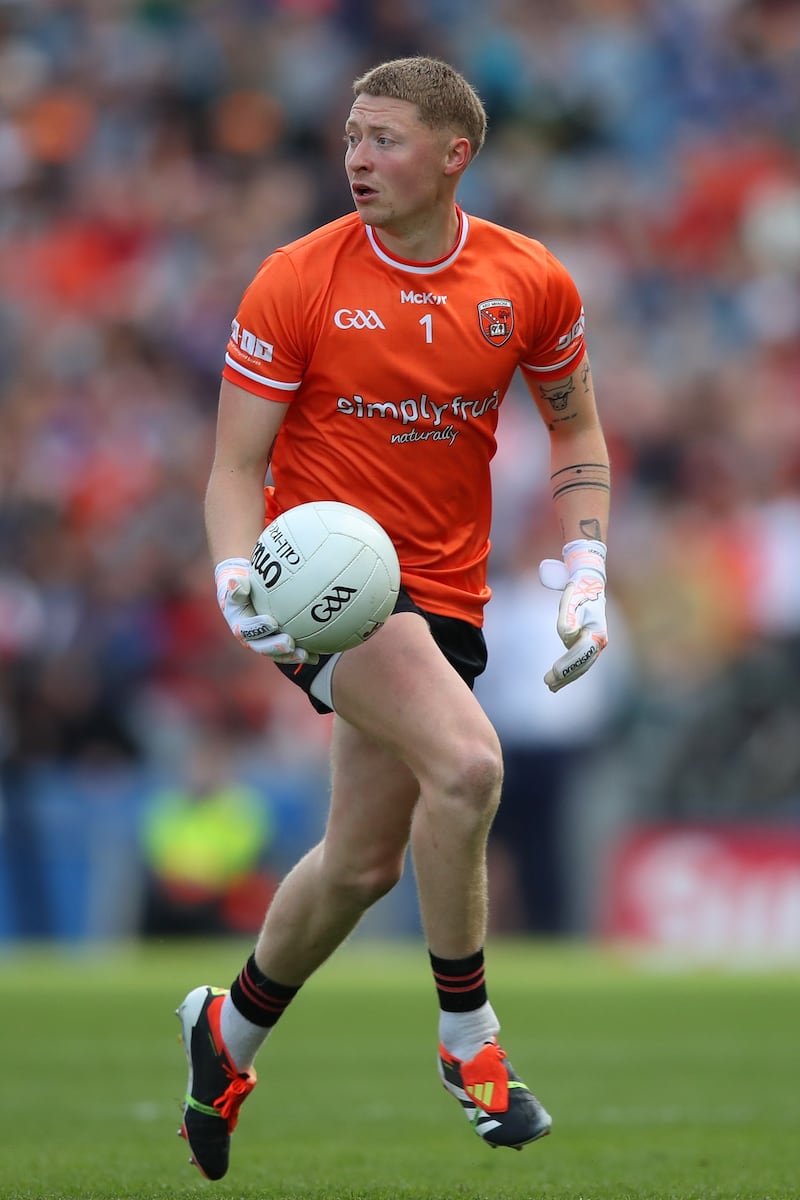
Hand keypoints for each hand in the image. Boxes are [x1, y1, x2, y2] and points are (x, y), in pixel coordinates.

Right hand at [214, 558, 317, 663]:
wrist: (245, 593)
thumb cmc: (242, 584)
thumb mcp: (236, 582)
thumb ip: (237, 585)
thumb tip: (236, 582)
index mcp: (240, 626)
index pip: (247, 629)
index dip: (259, 628)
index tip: (272, 622)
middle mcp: (251, 639)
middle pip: (262, 647)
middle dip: (276, 648)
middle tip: (289, 644)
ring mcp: (265, 644)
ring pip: (278, 654)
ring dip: (292, 657)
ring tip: (306, 655)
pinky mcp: (278, 645)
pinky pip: (291, 651)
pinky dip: (304, 654)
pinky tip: (318, 655)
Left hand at [538, 539, 607, 691]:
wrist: (589, 585)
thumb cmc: (578, 593)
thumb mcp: (570, 601)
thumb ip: (568, 619)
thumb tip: (568, 636)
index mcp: (597, 632)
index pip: (581, 653)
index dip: (568, 664)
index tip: (554, 672)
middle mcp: (599, 641)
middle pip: (582, 663)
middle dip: (566, 675)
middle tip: (548, 684)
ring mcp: (595, 644)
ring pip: (582, 665)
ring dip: (567, 677)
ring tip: (551, 686)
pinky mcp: (589, 644)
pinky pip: (580, 662)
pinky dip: (571, 671)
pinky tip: (559, 679)